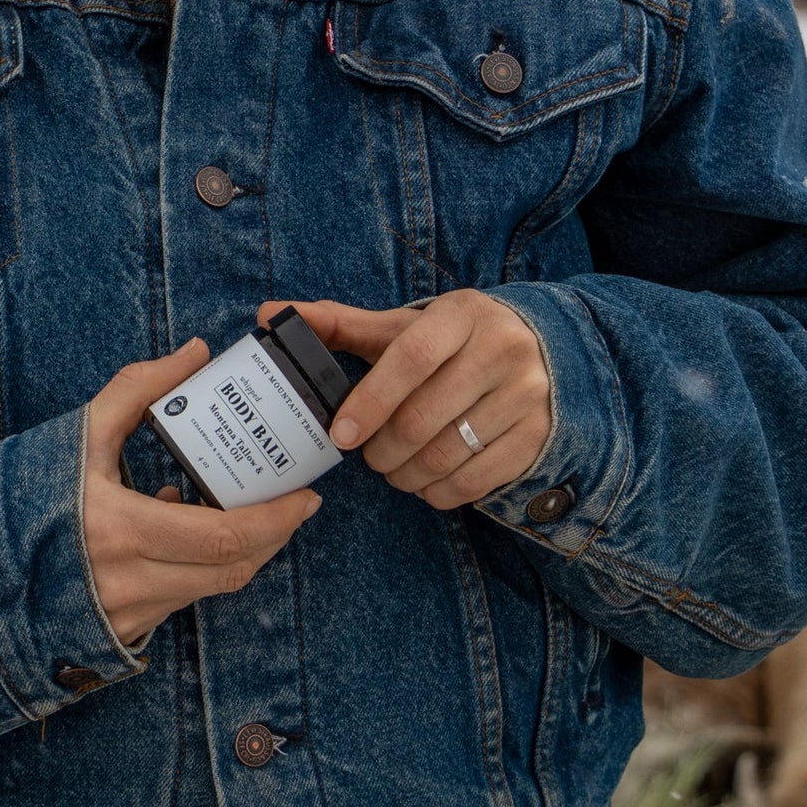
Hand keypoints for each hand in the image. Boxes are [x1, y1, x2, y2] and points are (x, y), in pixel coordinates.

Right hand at [83, 339, 322, 645]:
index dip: (275, 522)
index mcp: (119, 530)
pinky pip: (181, 599)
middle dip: (274, 536)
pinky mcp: (120, 631)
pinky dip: (202, 567)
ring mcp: (124, 614)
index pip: (223, 538)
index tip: (305, 496)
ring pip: (210, 589)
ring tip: (257, 510)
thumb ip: (140, 388)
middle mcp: (128, 582)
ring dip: (243, 551)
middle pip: (229, 570)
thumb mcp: (81, 432)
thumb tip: (196, 351)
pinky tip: (196, 530)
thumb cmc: (24, 491)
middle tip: (297, 504)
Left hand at [259, 294, 552, 509]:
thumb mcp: (404, 327)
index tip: (340, 435)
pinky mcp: (538, 437)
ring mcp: (526, 396)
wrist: (540, 352)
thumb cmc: (450, 341)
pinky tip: (424, 483)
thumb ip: (339, 324)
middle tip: (367, 456)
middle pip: (425, 415)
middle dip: (383, 448)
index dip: (370, 400)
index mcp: (461, 314)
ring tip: (392, 468)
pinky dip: (439, 492)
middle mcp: (501, 350)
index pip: (411, 357)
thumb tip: (266, 314)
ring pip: (448, 454)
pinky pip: (477, 481)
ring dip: (406, 473)